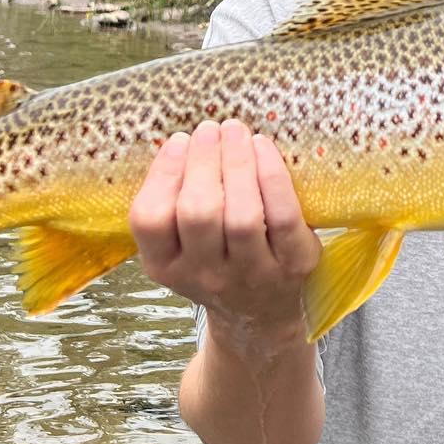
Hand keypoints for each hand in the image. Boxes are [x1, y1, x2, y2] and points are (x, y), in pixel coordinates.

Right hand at [130, 119, 321, 346]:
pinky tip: (263, 147)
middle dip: (204, 161)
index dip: (163, 173)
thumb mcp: (179, 247)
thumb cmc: (217, 260)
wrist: (261, 314)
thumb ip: (173, 202)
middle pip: (199, 213)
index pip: (150, 220)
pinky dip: (272, 176)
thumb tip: (181, 140)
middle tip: (210, 128)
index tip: (179, 140)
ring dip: (237, 162)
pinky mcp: (293, 264)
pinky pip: (282, 216)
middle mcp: (205, 275)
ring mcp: (251, 274)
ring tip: (235, 131)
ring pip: (241, 215)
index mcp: (166, 266)